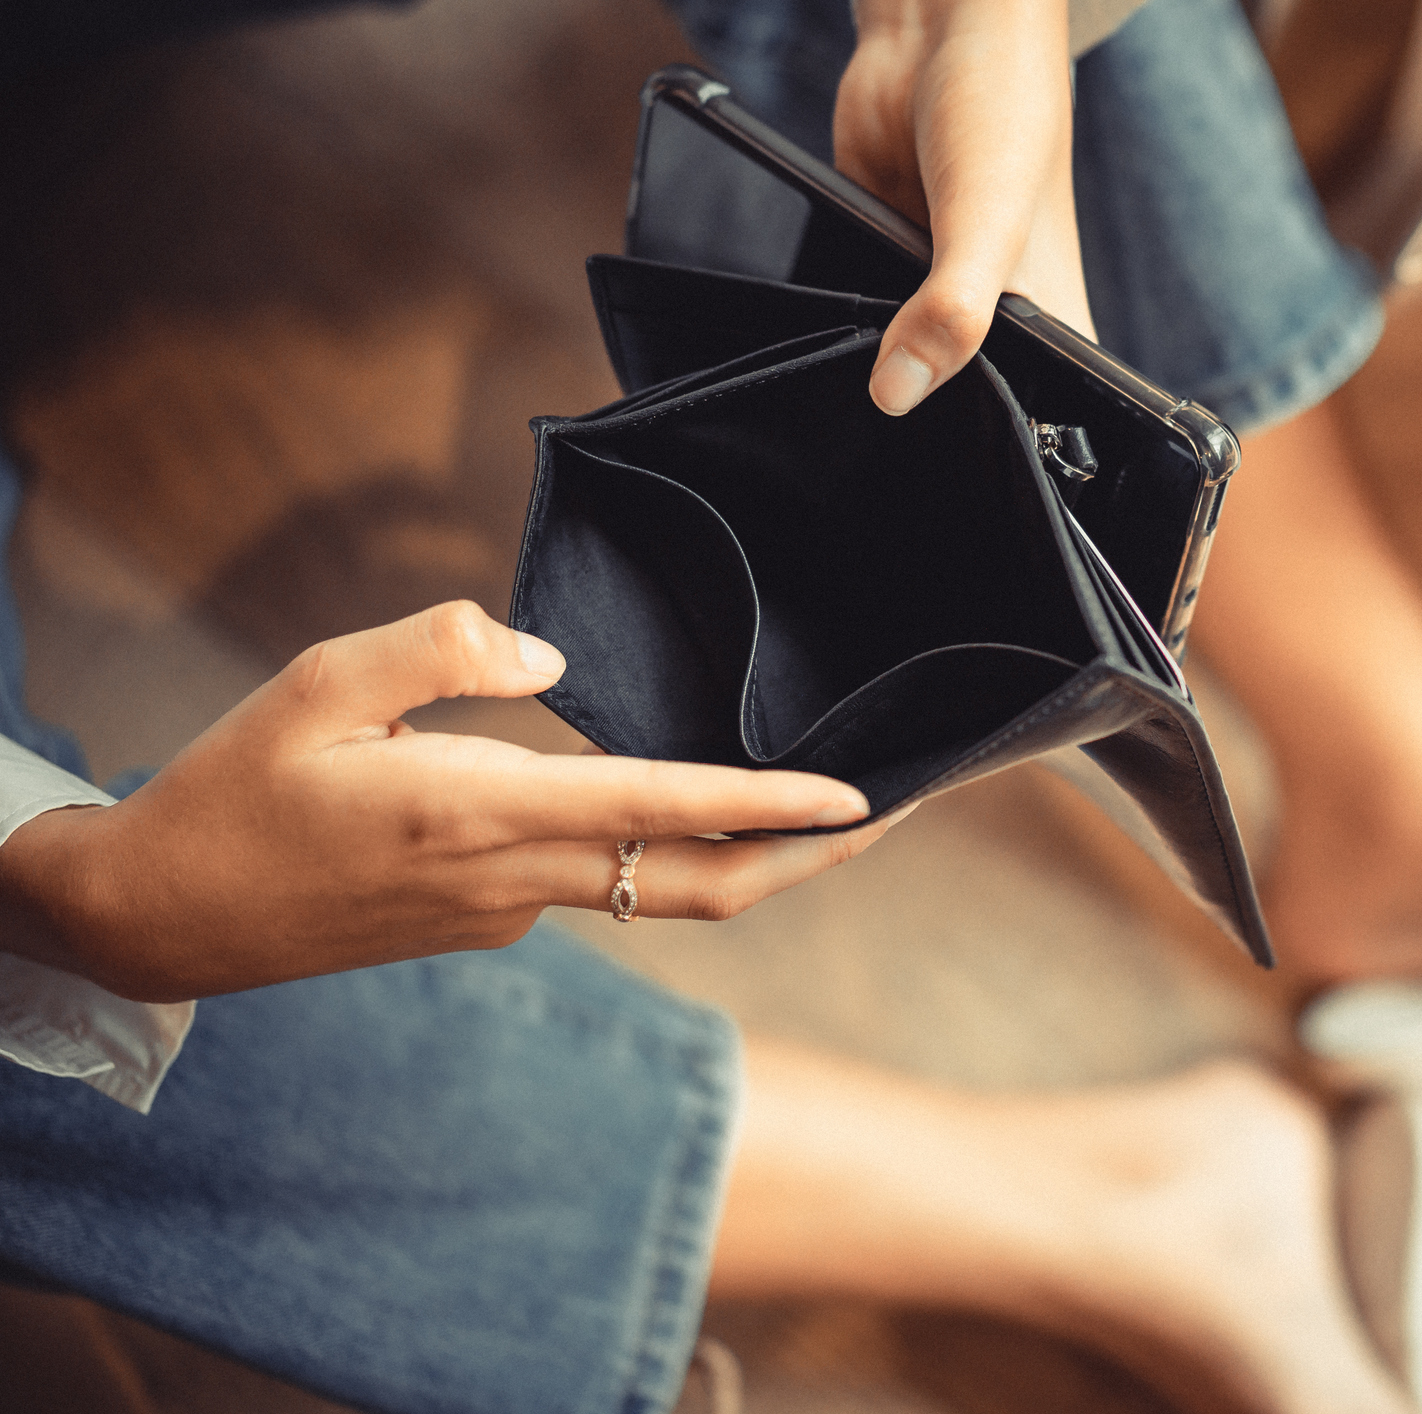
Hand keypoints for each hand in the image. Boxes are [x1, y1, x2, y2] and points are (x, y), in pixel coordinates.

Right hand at [0, 601, 899, 1002]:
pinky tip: (692, 803)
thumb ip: (440, 647)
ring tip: (836, 811)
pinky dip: (671, 851)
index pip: (663, 809)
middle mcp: (515, 876)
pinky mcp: (492, 919)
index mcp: (480, 810)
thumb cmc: (236, 789)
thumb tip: (548, 649)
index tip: (864, 801)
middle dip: (812, 862)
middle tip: (901, 815)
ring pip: (665, 892)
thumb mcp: (316, 684)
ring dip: (757, 860)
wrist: (166, 915)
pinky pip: (606, 883)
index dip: (773, 808)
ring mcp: (510, 910)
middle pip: (703, 887)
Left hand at [834, 0, 1093, 414]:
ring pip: (901, 371)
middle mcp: (1003, 327)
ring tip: (846, 395)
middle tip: (883, 435)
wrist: (935, 29)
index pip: (1040, 429)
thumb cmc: (999, 111)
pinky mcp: (880, 275)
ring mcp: (936, 304)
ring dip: (873, 375)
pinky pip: (854, 327)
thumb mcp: (985, 221)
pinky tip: (820, 346)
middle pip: (959, 407)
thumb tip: (894, 393)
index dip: (998, 454)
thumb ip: (949, 310)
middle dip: (924, 418)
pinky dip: (839, 333)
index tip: (952, 477)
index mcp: (1058, 333)